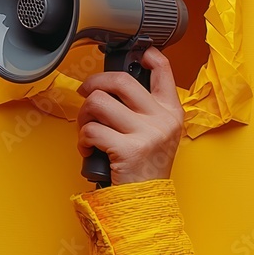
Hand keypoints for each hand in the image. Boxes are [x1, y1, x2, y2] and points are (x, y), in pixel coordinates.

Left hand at [76, 48, 184, 184]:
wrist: (147, 203)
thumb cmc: (145, 167)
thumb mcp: (157, 134)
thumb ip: (144, 110)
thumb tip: (113, 85)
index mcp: (170, 111)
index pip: (163, 70)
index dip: (147, 54)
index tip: (135, 52)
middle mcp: (162, 119)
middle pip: (120, 80)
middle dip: (93, 84)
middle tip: (86, 95)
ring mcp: (147, 133)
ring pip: (98, 103)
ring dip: (84, 116)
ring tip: (87, 130)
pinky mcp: (128, 149)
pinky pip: (91, 130)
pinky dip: (82, 140)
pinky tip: (89, 150)